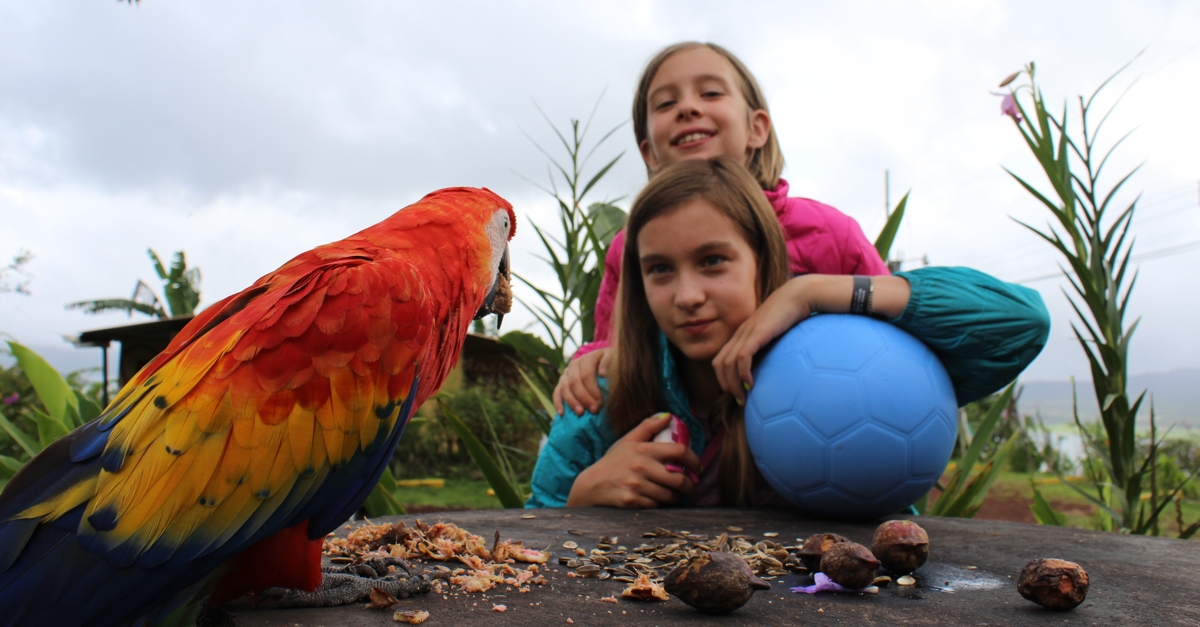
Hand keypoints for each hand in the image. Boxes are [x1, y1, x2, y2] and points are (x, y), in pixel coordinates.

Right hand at [552, 347, 611, 415]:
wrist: (604, 364)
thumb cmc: (611, 365)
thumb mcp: (613, 359)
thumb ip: (608, 363)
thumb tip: (603, 373)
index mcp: (587, 359)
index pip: (586, 375)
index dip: (592, 390)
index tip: (600, 403)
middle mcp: (574, 365)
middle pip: (574, 382)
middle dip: (584, 398)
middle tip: (594, 410)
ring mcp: (566, 374)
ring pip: (564, 388)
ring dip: (572, 402)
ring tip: (580, 413)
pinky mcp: (561, 383)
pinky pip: (556, 392)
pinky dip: (558, 403)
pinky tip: (562, 413)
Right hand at [566, 413, 701, 507]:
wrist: (590, 486)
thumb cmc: (612, 462)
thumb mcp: (627, 441)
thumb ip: (647, 427)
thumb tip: (668, 416)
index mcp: (644, 449)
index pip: (679, 451)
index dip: (694, 459)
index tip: (697, 466)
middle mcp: (642, 466)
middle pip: (679, 478)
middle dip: (689, 485)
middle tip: (689, 486)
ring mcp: (637, 485)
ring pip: (669, 495)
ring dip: (675, 496)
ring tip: (673, 494)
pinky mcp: (632, 501)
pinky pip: (656, 505)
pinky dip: (659, 504)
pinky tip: (656, 500)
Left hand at [712, 275, 823, 402]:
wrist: (797, 296)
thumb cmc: (792, 315)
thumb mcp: (776, 335)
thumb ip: (768, 348)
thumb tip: (773, 369)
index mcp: (741, 335)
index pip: (721, 359)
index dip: (724, 379)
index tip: (737, 393)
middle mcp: (739, 334)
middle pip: (719, 364)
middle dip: (725, 385)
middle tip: (739, 399)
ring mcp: (746, 333)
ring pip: (727, 363)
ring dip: (732, 384)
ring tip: (743, 397)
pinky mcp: (756, 333)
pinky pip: (742, 357)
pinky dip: (742, 373)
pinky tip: (751, 384)